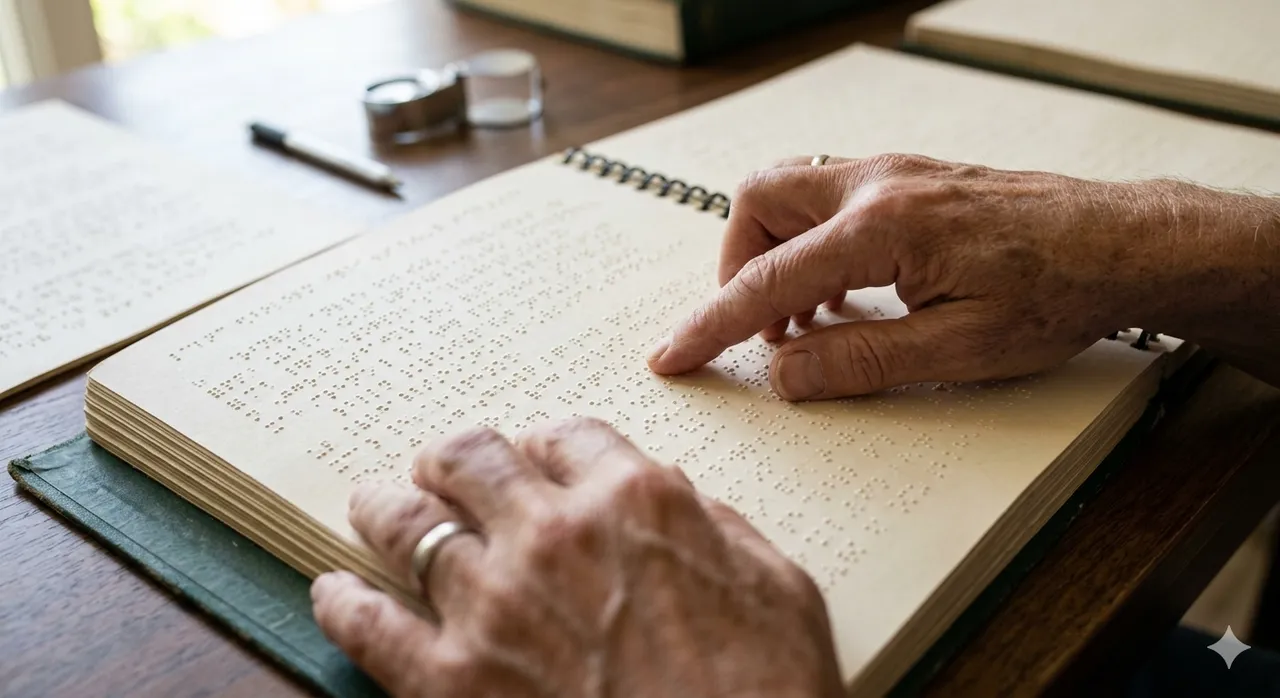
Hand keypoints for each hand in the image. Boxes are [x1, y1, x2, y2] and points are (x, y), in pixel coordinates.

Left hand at [310, 418, 844, 697]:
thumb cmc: (771, 691)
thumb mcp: (778, 585)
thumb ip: (713, 526)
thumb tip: (673, 504)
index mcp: (636, 501)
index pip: (565, 436)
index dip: (546, 446)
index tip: (537, 459)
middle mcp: (554, 535)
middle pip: (470, 457)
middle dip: (455, 459)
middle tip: (445, 471)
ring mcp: (495, 604)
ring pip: (406, 521)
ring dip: (387, 507)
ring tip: (376, 506)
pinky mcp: (453, 680)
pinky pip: (369, 625)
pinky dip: (342, 604)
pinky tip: (333, 593)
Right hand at [646, 154, 1277, 398]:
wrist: (1121, 244)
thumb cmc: (1055, 292)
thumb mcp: (957, 351)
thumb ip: (858, 362)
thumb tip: (784, 375)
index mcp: (882, 228)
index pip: (767, 279)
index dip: (712, 325)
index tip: (674, 357)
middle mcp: (878, 183)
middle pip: (759, 201)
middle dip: (738, 266)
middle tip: (761, 329)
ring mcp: (894, 173)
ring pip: (790, 191)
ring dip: (777, 254)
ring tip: (810, 321)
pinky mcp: (910, 179)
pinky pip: (829, 198)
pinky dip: (813, 244)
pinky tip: (848, 294)